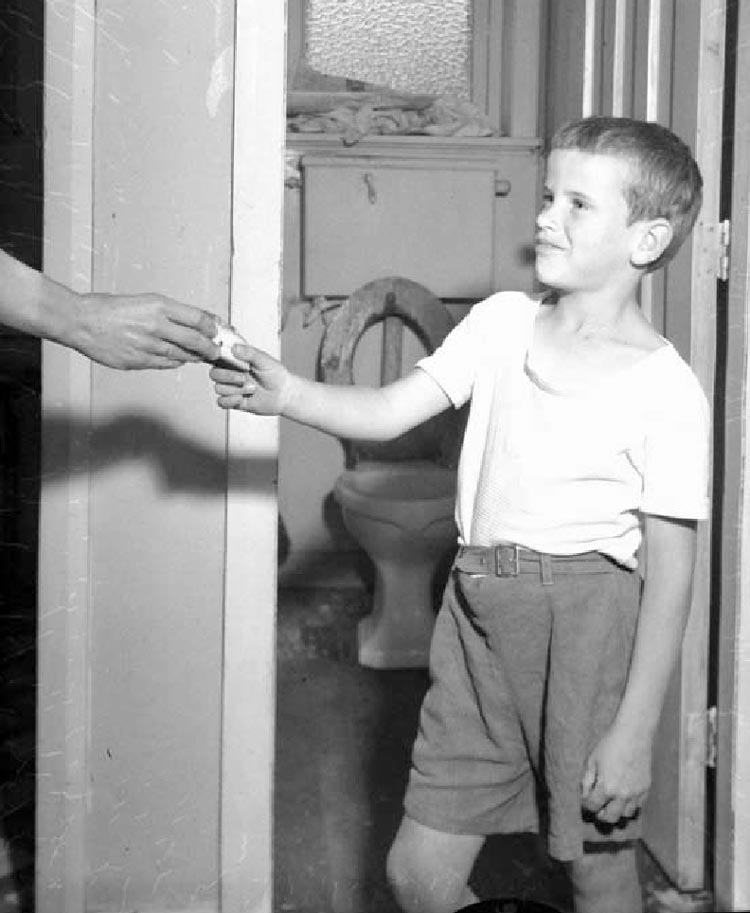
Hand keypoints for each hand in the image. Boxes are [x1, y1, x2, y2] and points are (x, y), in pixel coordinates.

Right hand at [70, 292, 220, 368]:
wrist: (81, 322)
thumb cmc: (109, 309)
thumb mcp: (143, 301)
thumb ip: (169, 312)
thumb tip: (195, 320)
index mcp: (158, 306)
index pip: (198, 319)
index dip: (212, 327)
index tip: (216, 331)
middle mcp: (156, 326)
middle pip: (195, 341)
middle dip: (210, 348)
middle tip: (216, 351)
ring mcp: (148, 346)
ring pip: (181, 356)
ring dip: (193, 357)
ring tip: (199, 356)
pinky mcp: (139, 361)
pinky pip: (164, 364)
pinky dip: (174, 363)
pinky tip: (177, 360)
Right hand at [210, 344, 293, 415]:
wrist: (284, 394)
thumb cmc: (276, 375)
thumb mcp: (264, 360)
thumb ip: (249, 353)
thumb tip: (234, 348)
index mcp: (236, 361)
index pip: (218, 357)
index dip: (216, 359)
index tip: (225, 361)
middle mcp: (231, 374)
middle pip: (214, 374)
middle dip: (227, 377)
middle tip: (243, 378)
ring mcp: (232, 388)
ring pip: (219, 388)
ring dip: (235, 389)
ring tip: (252, 389)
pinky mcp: (234, 401)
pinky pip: (221, 402)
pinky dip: (230, 401)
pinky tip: (242, 399)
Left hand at [581, 725, 651, 824]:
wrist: (634, 734)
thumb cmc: (610, 744)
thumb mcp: (592, 760)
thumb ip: (586, 780)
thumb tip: (585, 795)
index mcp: (606, 787)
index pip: (593, 807)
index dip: (586, 805)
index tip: (585, 801)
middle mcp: (622, 795)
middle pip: (610, 818)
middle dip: (600, 815)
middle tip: (597, 808)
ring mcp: (636, 793)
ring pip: (626, 815)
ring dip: (616, 812)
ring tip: (611, 803)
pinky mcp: (646, 789)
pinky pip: (638, 806)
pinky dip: (630, 805)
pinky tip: (624, 797)